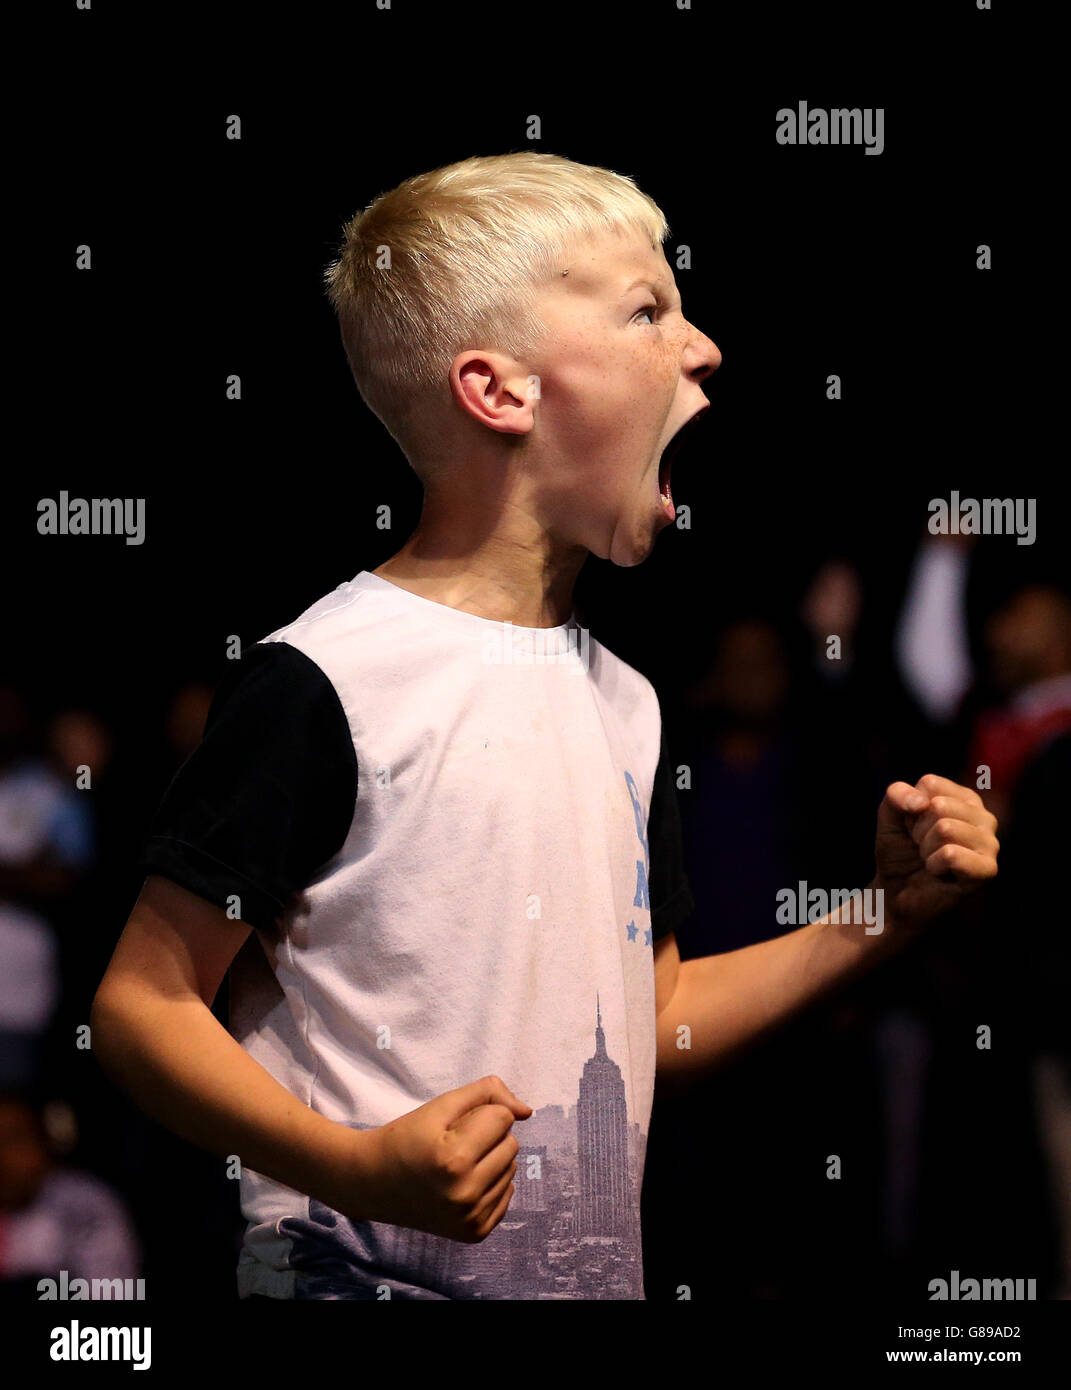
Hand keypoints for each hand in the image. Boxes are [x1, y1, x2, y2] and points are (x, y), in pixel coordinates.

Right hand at [358, 1075, 531, 1243]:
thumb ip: (486, 1093)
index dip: (480, 1113)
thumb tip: (527, 1111)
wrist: (372, 1183)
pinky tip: (462, 1184)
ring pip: (512, 1168)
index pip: (503, 1118)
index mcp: (454, 1160)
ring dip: (490, 1159)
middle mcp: (465, 1194)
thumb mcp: (441, 1106)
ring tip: (455, 1164)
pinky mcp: (474, 1234)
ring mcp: (470, 1219)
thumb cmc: (406, 1138)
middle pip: (512, 1144)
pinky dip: (491, 1183)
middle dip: (487, 1136)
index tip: (453, 1125)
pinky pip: (508, 1193)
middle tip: (453, 1144)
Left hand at [873, 773, 999, 931]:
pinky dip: (934, 865)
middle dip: (919, 830)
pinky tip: (939, 873)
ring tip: (931, 859)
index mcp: (964, 798)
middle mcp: (983, 817)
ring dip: (926, 849)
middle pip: (939, 806)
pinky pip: (951, 854)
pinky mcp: (988, 868)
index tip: (914, 827)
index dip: (911, 808)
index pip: (930, 785)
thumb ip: (897, 795)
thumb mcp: (889, 816)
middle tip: (922, 847)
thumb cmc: (899, 852)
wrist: (896, 893)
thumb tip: (923, 803)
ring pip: (945, 828)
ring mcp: (990, 843)